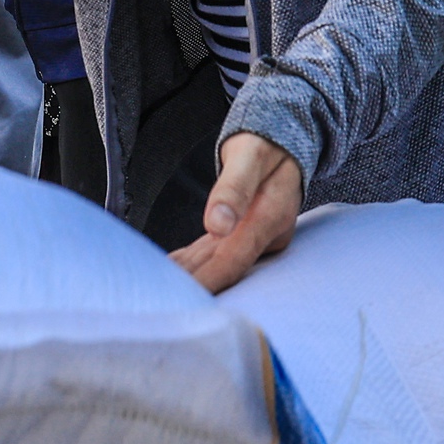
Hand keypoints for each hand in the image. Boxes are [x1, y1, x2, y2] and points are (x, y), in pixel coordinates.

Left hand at [170, 132, 301, 293]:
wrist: (284, 142)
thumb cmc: (264, 145)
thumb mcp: (249, 157)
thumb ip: (233, 190)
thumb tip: (218, 225)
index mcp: (268, 219)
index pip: (234, 261)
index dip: (209, 282)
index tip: (185, 298)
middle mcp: (265, 235)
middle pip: (225, 268)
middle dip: (194, 286)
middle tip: (160, 302)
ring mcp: (256, 237)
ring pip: (217, 262)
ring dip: (190, 276)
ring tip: (158, 291)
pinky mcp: (245, 234)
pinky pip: (216, 252)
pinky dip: (194, 262)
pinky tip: (173, 271)